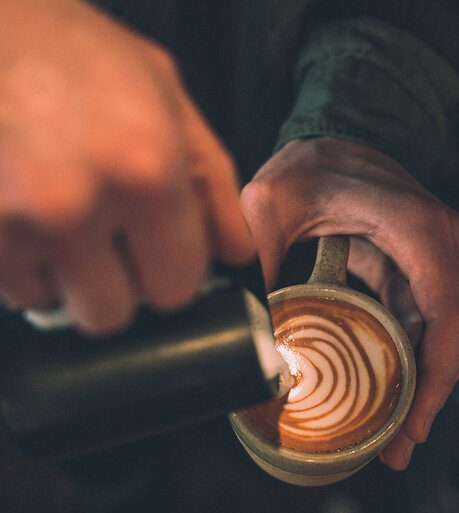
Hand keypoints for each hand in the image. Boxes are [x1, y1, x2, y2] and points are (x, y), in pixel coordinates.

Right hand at [0, 0, 253, 334]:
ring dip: (70, 279)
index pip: (176, 287)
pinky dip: (27, 268)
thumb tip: (239, 255)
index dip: (173, 273)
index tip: (163, 252)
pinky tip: (33, 220)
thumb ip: (216, 185)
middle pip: (112, 313)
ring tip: (68, 223)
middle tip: (113, 243)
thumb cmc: (81, 56)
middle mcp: (74, 205)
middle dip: (120, 287)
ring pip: (58, 305)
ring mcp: (11, 222)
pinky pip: (14, 290)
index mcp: (144, 172)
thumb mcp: (170, 101)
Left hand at [240, 137, 458, 469]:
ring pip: (445, 338)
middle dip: (429, 397)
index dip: (437, 374)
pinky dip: (415, 365)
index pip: (449, 313)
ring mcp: (438, 260)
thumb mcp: (270, 200)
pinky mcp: (422, 271)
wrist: (336, 139)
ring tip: (394, 439)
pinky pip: (427, 326)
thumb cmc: (312, 164)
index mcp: (419, 229)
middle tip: (397, 449)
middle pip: (452, 338)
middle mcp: (443, 246)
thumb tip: (246, 325)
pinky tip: (393, 397)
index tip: (412, 421)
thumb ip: (257, 251)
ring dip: (424, 389)